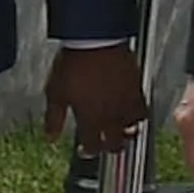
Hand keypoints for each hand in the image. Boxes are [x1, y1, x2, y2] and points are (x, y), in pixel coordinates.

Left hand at [42, 39, 145, 155]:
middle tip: (105, 144)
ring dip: (127, 133)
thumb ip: (54, 118)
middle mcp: (111, 116)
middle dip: (110, 147)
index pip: (92, 146)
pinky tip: (132, 112)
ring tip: (121, 131)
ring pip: (133, 129)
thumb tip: (50, 137)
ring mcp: (126, 104)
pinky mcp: (138, 90)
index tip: (84, 149)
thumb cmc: (74, 64)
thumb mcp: (55, 93)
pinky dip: (138, 116)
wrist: (95, 41)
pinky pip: (143, 110)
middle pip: (116, 143)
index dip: (88, 151)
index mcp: (90, 119)